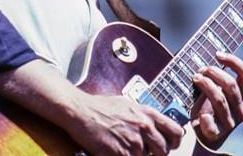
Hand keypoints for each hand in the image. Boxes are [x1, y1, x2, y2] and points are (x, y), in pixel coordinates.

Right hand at [67, 93, 183, 155]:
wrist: (81, 112)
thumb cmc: (100, 107)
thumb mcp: (127, 104)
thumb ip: (143, 116)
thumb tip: (154, 126)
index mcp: (146, 113)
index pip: (175, 131)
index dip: (175, 141)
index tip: (170, 145)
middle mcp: (143, 127)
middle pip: (164, 151)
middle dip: (156, 154)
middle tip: (145, 152)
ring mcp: (133, 142)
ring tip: (124, 147)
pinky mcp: (122, 154)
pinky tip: (116, 150)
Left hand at [192, 51, 242, 145]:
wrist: (207, 133)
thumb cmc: (214, 106)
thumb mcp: (222, 90)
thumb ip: (223, 77)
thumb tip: (218, 55)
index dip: (233, 62)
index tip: (218, 54)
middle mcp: (240, 110)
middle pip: (230, 86)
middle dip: (213, 72)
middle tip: (202, 70)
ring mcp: (229, 122)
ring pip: (220, 99)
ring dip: (205, 84)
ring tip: (195, 77)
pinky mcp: (216, 132)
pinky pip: (213, 128)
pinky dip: (208, 121)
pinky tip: (203, 116)